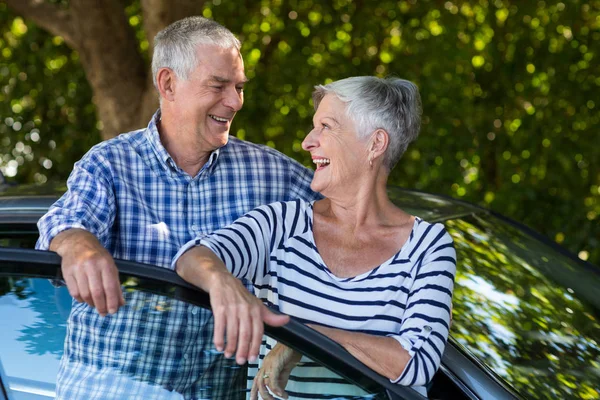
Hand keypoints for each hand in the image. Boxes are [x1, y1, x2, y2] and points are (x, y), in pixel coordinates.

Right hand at [51, 229, 124, 315]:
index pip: (110, 286)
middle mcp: (91, 265)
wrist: (77, 243)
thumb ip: (116, 285)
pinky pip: (74, 292)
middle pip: (97, 292)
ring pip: (85, 294)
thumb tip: (121, 303)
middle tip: (104, 313)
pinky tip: (85, 299)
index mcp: (105, 263)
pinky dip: (80, 299)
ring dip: (91, 303)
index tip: (113, 311)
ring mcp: (78, 268)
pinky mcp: (67, 272)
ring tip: (95, 305)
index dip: (112, 301)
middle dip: (101, 306)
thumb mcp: (110, 266)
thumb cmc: (97, 257)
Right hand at [176, 246, 289, 364]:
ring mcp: (232, 309)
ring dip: (230, 346)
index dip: (256, 346)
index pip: (258, 331)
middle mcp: (245, 310)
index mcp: (256, 310)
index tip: (253, 358)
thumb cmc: (241, 297)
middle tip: (240, 362)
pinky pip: (220, 326)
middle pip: (245, 334)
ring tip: (228, 355)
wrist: (223, 281)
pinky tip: (219, 347)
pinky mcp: (219, 308)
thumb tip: (287, 320)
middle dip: (243, 350)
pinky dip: (219, 338)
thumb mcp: (257, 305)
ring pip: (232, 332)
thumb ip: (270, 316)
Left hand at [250, 342, 300, 399]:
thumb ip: (281, 380)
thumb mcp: (286, 369)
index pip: (257, 380)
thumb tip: (279, 392)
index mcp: (266, 365)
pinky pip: (273, 379)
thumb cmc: (291, 352)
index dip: (254, 391)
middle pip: (258, 383)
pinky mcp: (275, 363)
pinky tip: (282, 394)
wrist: (295, 340)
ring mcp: (269, 363)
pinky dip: (277, 389)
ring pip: (264, 382)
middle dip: (263, 395)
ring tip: (279, 398)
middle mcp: (265, 364)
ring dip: (271, 394)